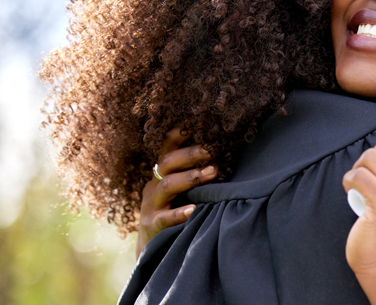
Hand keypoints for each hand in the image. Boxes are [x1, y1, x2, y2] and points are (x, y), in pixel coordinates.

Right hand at [136, 127, 215, 258]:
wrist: (151, 250)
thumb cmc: (174, 213)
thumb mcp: (181, 192)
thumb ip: (195, 175)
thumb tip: (225, 157)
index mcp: (161, 174)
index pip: (166, 149)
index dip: (177, 135)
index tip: (193, 124)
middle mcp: (154, 186)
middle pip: (167, 163)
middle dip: (190, 154)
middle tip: (213, 150)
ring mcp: (150, 205)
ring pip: (166, 185)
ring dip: (190, 177)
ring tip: (212, 172)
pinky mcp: (152, 225)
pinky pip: (164, 218)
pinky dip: (179, 213)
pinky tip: (194, 211)